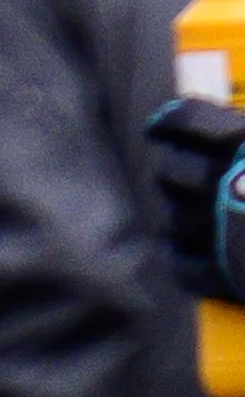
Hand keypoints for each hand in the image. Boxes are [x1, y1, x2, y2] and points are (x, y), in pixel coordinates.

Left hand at [150, 94, 244, 287]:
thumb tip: (240, 131)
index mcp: (241, 141)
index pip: (184, 120)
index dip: (171, 121)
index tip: (161, 126)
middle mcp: (218, 183)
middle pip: (170, 170)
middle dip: (177, 168)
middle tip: (188, 169)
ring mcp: (214, 232)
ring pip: (173, 219)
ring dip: (185, 213)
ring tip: (204, 211)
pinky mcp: (219, 276)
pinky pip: (181, 265)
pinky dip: (185, 256)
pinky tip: (195, 250)